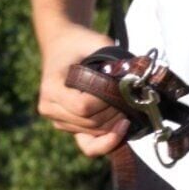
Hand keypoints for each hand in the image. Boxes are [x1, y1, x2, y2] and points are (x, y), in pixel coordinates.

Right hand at [35, 22, 131, 158]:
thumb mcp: (98, 44)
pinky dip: (107, 142)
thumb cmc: (81, 43)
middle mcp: (49, 108)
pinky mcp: (68, 127)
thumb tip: (139, 82)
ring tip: (125, 102)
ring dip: (114, 120)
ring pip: (94, 132)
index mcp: (51, 88)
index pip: (83, 107)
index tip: (121, 88)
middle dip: (115, 110)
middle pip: (91, 122)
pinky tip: (123, 128)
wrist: (63, 46)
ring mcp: (58, 120)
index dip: (106, 101)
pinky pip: (89, 146)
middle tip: (129, 94)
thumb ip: (116, 61)